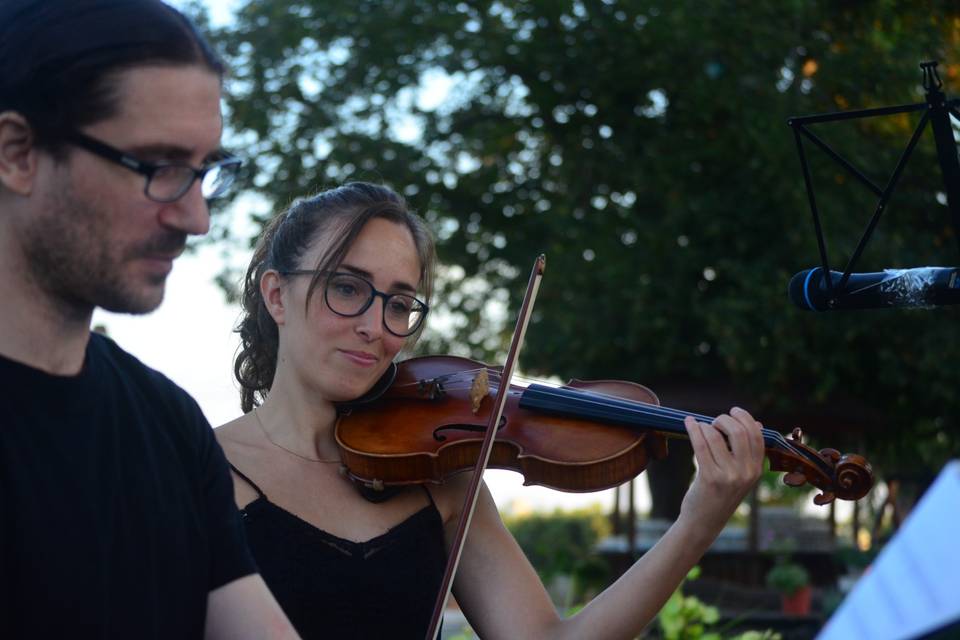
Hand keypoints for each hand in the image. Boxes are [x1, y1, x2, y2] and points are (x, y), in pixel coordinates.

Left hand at [680, 407, 764, 531]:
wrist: (704, 521)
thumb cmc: (720, 494)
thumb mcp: (741, 476)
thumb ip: (748, 452)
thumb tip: (757, 423)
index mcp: (756, 470)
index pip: (757, 436)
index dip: (745, 418)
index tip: (734, 411)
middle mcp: (746, 473)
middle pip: (739, 432)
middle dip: (724, 419)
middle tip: (715, 421)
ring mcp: (728, 476)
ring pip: (716, 437)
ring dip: (706, 426)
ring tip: (700, 427)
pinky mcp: (709, 478)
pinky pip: (700, 445)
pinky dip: (693, 429)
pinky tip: (688, 423)